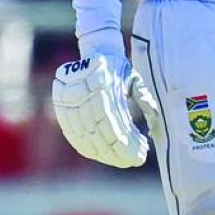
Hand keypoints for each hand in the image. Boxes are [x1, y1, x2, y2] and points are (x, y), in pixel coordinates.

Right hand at [52, 52, 158, 167]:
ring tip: (120, 160)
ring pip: (84, 135)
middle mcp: (81, 91)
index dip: (125, 143)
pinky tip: (100, 155)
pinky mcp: (60, 106)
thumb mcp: (135, 79)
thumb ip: (144, 98)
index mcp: (101, 82)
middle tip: (132, 162)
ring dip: (103, 153)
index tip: (140, 156)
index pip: (112, 122)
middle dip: (116, 152)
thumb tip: (154, 122)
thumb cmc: (120, 69)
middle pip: (98, 132)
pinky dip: (85, 147)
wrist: (95, 52)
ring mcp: (67, 98)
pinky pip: (71, 133)